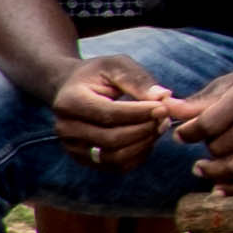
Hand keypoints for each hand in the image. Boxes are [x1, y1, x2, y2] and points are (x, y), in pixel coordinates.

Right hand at [51, 62, 179, 167]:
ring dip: (144, 144)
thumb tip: (164, 97)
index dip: (140, 113)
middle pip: (112, 139)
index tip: (164, 107)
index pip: (109, 114)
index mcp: (69, 102)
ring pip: (115, 157)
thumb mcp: (116, 66)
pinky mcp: (84, 160)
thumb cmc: (98, 74)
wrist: (72, 88)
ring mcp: (73, 147)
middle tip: (165, 118)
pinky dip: (138, 155)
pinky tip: (148, 137)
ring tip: (159, 126)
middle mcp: (66, 128)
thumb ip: (138, 80)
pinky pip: (117, 166)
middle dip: (145, 130)